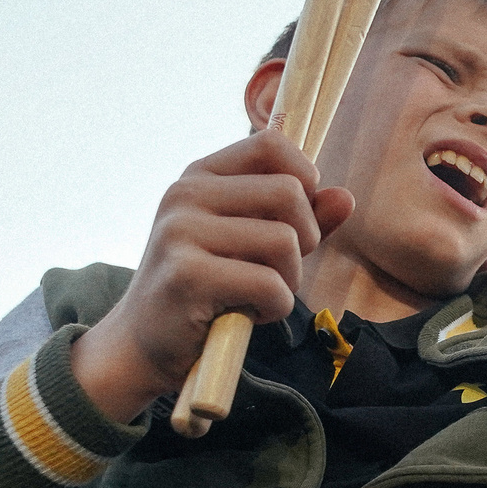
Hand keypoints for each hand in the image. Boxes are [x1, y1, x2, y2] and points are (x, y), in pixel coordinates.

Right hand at [67, 133, 354, 422]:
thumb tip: (345, 197)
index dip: (304, 178)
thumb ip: (301, 219)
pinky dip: (275, 308)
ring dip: (289, 280)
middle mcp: (185, 194)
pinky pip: (270, 284)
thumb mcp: (253, 245)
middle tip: (280, 269)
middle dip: (305, 238)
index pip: (270, 143)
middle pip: (289, 192)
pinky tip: (248, 315)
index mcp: (200, 176)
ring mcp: (181, 232)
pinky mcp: (188, 276)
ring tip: (259, 295)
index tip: (297, 218)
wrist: (141, 344)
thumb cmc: (207, 291)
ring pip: (285, 241)